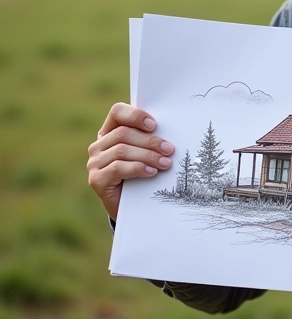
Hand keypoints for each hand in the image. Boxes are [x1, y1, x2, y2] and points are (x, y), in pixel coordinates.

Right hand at [87, 102, 173, 220]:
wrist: (131, 206)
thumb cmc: (141, 173)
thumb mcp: (144, 152)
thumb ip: (148, 138)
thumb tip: (170, 128)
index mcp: (109, 131)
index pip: (117, 112)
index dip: (135, 115)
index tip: (154, 125)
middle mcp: (98, 145)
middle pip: (123, 133)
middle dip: (150, 141)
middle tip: (169, 149)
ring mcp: (94, 162)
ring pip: (122, 150)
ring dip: (148, 155)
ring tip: (166, 163)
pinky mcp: (96, 179)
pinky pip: (117, 168)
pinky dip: (138, 168)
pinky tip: (152, 172)